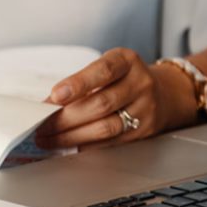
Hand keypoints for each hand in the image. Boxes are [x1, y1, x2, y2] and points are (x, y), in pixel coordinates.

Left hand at [35, 47, 195, 149]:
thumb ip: (78, 83)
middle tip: (41, 126)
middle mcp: (140, 83)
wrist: (164, 93)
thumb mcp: (105, 69)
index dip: (78, 83)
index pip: (103, 71)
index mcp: (126, 61)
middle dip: (65, 118)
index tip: (56, 95)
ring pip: (105, 127)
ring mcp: (145, 109)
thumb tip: (46, 106)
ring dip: (71, 136)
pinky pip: (110, 142)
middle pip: (100, 104)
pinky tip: (68, 145)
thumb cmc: (123, 79)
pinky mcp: (144, 131)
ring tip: (48, 139)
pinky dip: (85, 145)